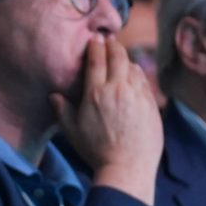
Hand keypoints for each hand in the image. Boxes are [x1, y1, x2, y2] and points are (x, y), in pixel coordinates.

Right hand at [51, 38, 161, 205]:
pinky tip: (134, 74)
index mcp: (95, 93)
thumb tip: (54, 96)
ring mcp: (137, 95)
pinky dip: (138, 74)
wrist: (127, 166)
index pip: (96, 60)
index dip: (96, 46)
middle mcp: (118, 89)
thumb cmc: (96, 150)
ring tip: (121, 57)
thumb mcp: (72, 131)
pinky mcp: (151, 104)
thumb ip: (62, 110)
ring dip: (126, 59)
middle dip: (113, 45)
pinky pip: (144, 81)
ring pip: (133, 67)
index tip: (95, 38)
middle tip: (110, 40)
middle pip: (118, 57)